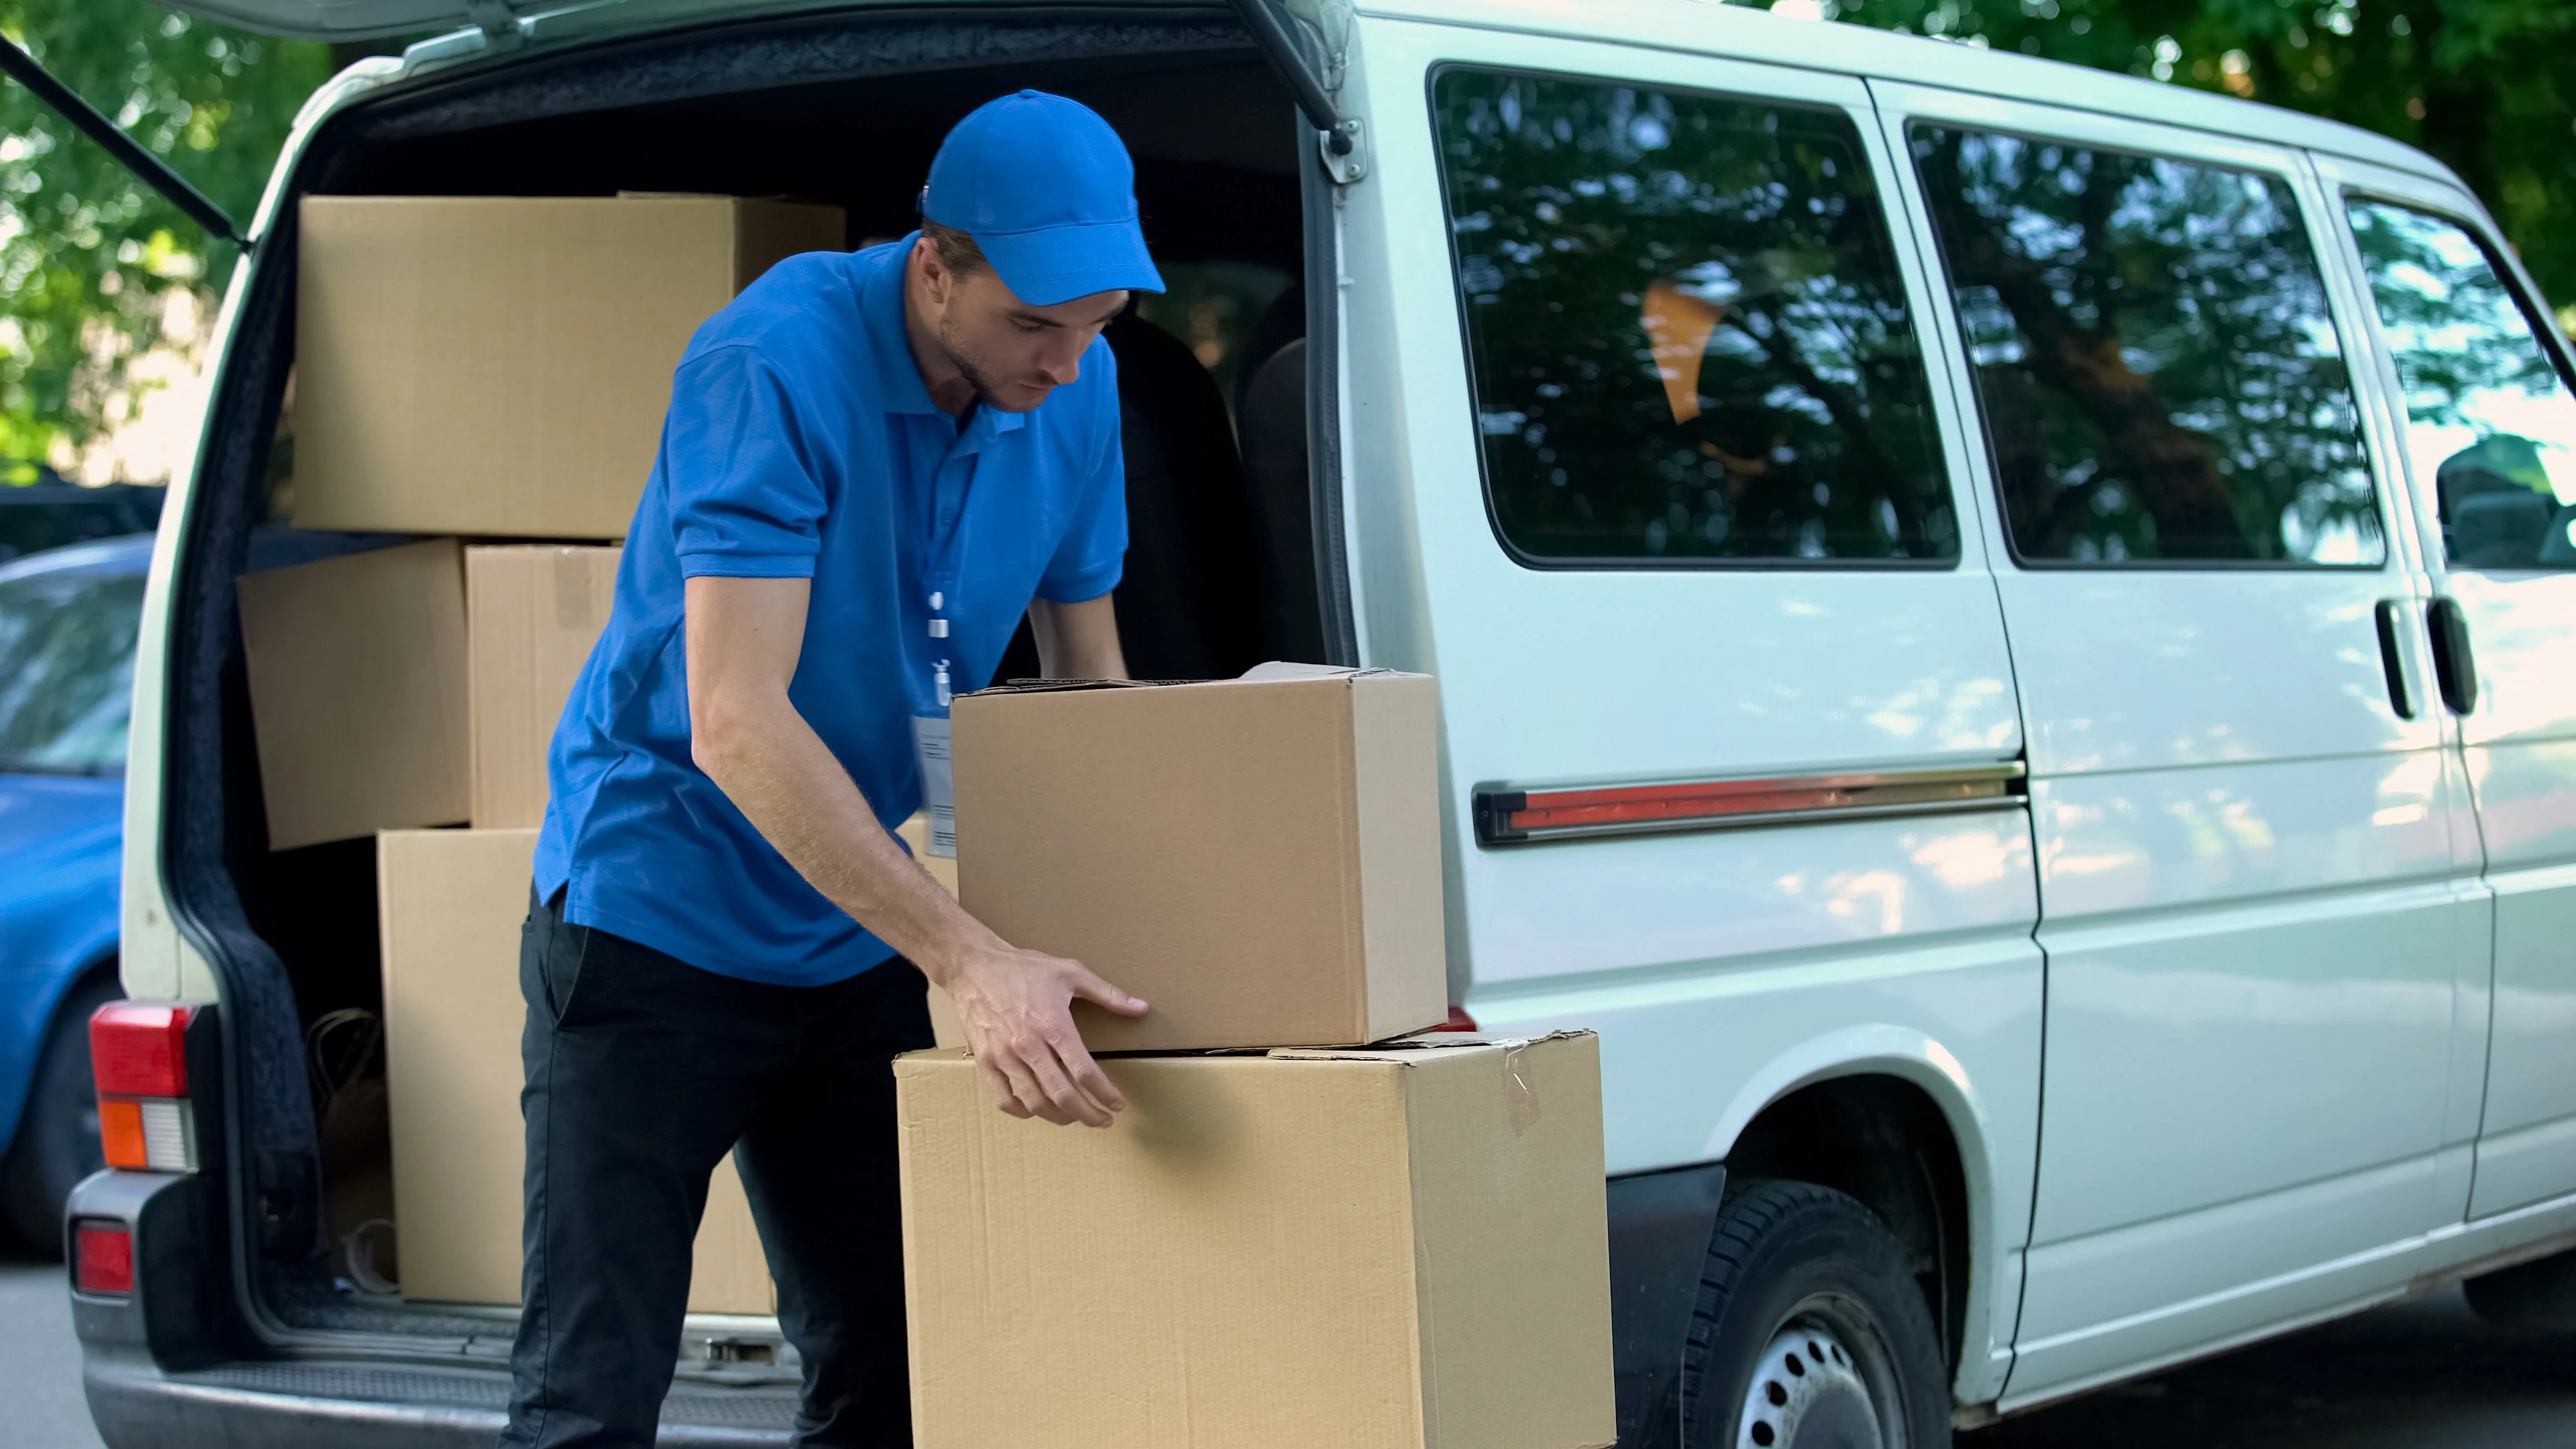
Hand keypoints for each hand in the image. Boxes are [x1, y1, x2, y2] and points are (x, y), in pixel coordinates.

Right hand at [935, 934, 1145, 1126]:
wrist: (973, 967)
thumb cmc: (1023, 968)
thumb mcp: (1071, 972)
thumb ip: (1108, 994)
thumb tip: (1141, 1008)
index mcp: (1053, 1025)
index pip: (1084, 1072)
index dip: (1104, 1094)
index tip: (1117, 1105)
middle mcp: (1027, 1045)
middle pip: (1062, 1096)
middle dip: (1088, 1115)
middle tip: (1103, 1121)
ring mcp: (1003, 1057)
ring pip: (1034, 1103)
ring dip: (1060, 1117)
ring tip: (1075, 1117)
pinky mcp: (985, 1062)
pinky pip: (1005, 1100)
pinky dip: (1024, 1112)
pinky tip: (1038, 1109)